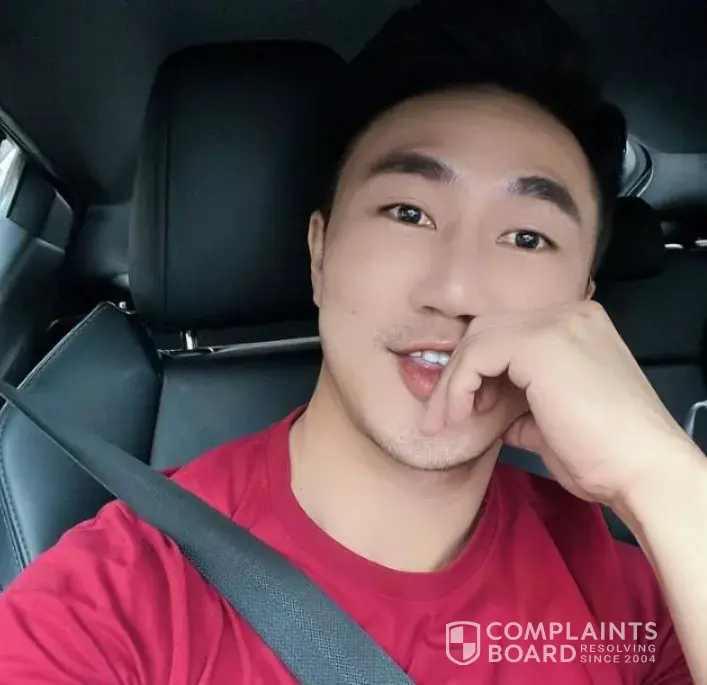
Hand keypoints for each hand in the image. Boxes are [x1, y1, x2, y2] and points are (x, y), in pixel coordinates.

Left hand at [422, 301, 698, 506]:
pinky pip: (479, 355)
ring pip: (478, 339)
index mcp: (575, 326)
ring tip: (446, 421)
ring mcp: (557, 324)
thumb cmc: (602, 454)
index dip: (476, 370)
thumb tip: (485, 408)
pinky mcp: (542, 343)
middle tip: (445, 414)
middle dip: (459, 372)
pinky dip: (459, 386)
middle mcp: (568, 315)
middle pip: (487, 330)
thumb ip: (517, 404)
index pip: (505, 335)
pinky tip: (459, 416)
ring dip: (453, 382)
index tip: (461, 409)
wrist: (640, 473)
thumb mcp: (548, 419)